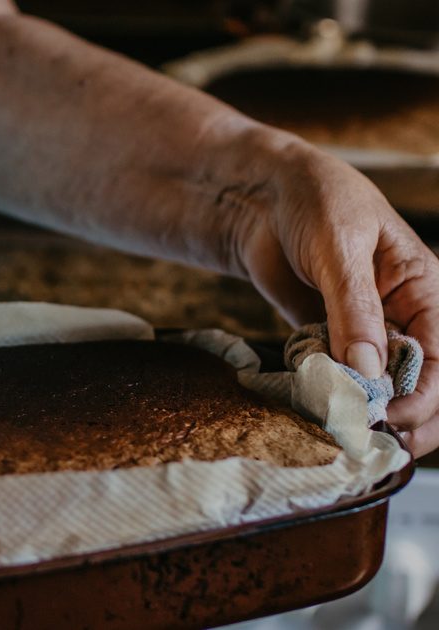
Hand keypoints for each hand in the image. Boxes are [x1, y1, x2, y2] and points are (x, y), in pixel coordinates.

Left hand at [234, 138, 438, 454]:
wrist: (261, 194)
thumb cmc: (315, 201)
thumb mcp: (339, 249)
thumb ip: (353, 308)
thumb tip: (368, 370)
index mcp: (424, 290)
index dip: (424, 395)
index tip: (392, 417)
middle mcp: (401, 316)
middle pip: (418, 382)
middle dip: (403, 415)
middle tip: (371, 442)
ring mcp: (364, 329)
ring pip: (378, 386)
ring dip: (364, 411)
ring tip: (343, 437)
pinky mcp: (326, 336)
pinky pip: (336, 375)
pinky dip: (330, 395)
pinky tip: (315, 413)